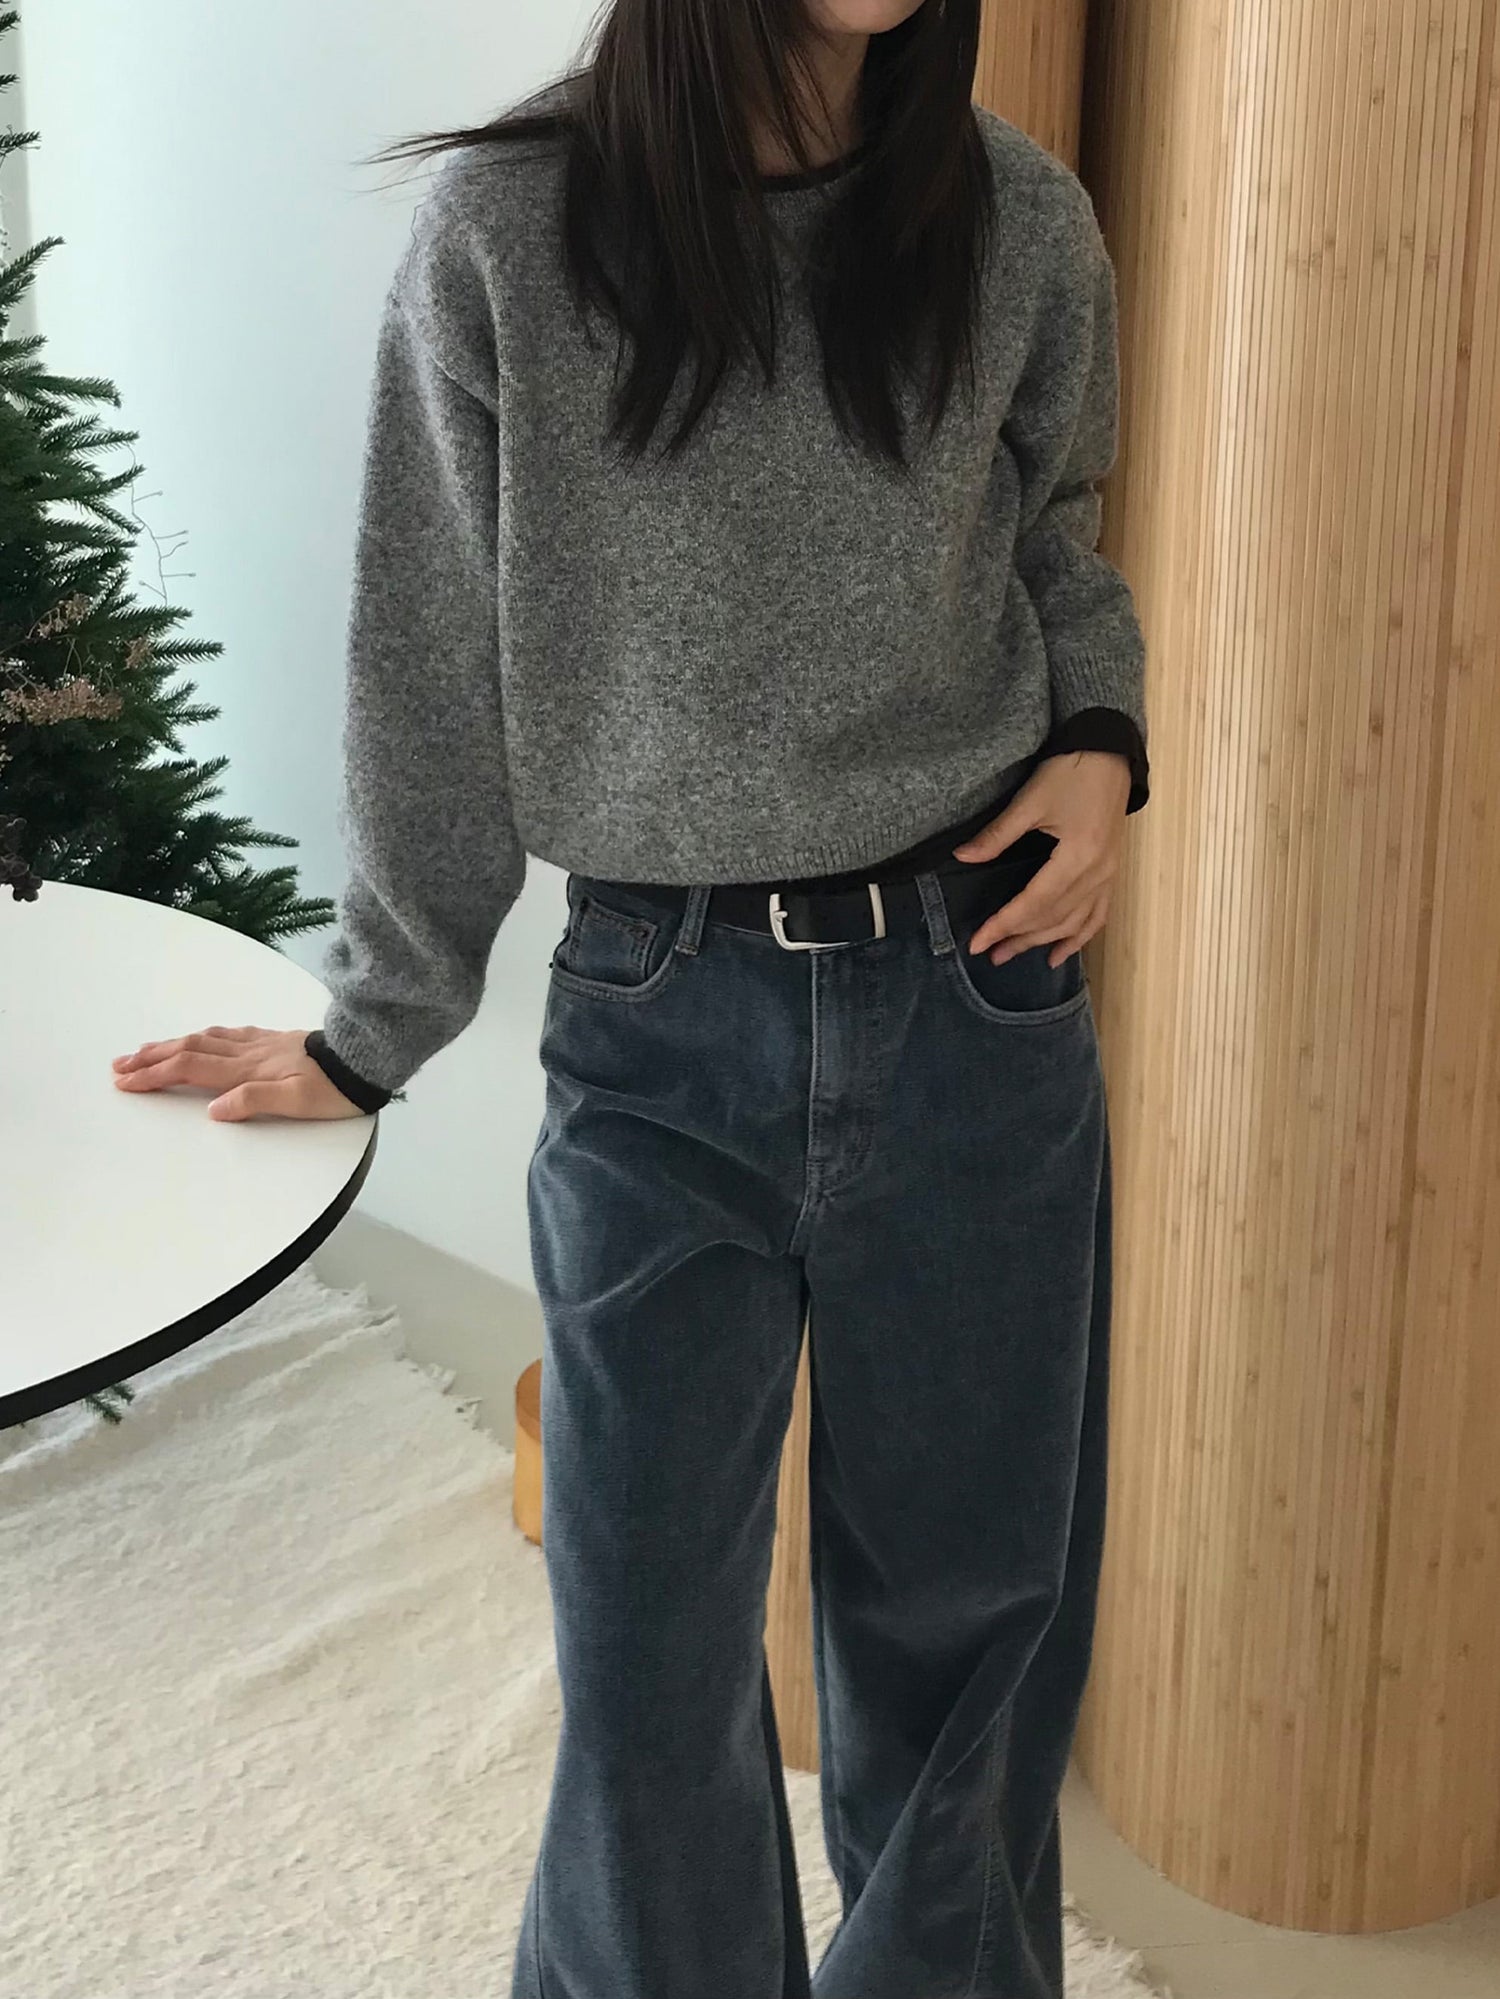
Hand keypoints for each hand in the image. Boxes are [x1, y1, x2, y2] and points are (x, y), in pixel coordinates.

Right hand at [111, 1025, 369, 1120]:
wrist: (367, 1059)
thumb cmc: (335, 1089)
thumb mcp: (297, 1103)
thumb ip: (254, 1102)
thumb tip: (213, 1108)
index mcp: (248, 1070)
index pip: (190, 1069)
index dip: (155, 1075)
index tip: (125, 1082)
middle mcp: (249, 1052)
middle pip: (189, 1049)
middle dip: (151, 1057)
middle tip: (119, 1065)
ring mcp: (261, 1042)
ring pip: (205, 1039)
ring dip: (171, 1044)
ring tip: (146, 1049)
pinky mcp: (274, 1039)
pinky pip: (227, 1033)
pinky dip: (203, 1036)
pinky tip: (201, 1037)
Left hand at [949, 750, 1130, 964]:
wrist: (1110, 755)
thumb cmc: (1071, 772)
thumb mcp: (1030, 801)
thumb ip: (997, 835)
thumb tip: (963, 857)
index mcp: (1077, 856)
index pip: (1034, 903)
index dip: (1004, 925)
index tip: (978, 942)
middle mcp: (1097, 873)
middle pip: (1053, 918)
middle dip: (1019, 938)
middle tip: (989, 954)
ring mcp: (1108, 875)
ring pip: (1074, 922)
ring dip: (1043, 942)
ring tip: (1012, 954)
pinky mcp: (1111, 872)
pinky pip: (1097, 915)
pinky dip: (1079, 938)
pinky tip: (1059, 955)